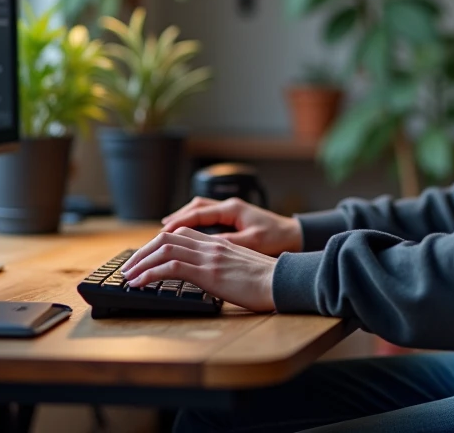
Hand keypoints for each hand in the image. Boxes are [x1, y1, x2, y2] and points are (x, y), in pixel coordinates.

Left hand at [120, 228, 277, 312]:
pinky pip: (170, 268)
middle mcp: (211, 245)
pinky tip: (139, 283)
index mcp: (220, 243)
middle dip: (143, 251)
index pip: (182, 234)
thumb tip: (215, 278)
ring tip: (128, 275)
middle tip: (130, 266)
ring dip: (141, 262)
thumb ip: (226, 267)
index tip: (147, 257)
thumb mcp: (243, 268)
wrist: (284, 281)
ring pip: (164, 250)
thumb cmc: (269, 281)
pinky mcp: (208, 272)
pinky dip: (149, 274)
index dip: (159, 243)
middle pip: (168, 237)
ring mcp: (209, 257)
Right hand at [161, 196, 302, 256]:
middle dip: (174, 221)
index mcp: (232, 209)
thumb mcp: (252, 243)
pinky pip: (207, 218)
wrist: (296, 236)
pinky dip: (193, 224)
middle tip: (157, 235)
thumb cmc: (278, 238)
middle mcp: (229, 206)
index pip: (196, 214)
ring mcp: (231, 211)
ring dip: (182, 220)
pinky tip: (186, 235)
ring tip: (165, 234)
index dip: (177, 224)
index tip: (161, 234)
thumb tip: (202, 247)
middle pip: (193, 208)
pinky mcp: (233, 219)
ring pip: (199, 211)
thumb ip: (227, 243)